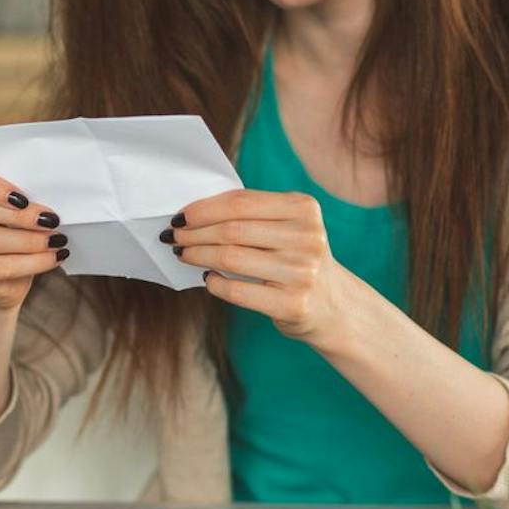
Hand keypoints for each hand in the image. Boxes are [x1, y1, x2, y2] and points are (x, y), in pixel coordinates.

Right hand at [0, 160, 67, 311]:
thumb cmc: (5, 229)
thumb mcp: (7, 207)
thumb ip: (15, 197)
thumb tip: (46, 194)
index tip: (24, 198)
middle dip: (17, 215)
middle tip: (50, 219)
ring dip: (28, 240)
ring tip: (55, 240)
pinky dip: (30, 263)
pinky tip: (51, 258)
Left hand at [167, 189, 350, 344]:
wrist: (334, 305)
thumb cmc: (297, 258)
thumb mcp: (288, 226)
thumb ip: (252, 214)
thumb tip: (194, 213)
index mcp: (304, 209)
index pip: (241, 202)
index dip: (203, 209)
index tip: (180, 216)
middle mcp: (307, 238)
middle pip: (232, 230)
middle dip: (194, 233)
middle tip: (174, 237)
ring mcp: (302, 273)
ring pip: (230, 259)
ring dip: (197, 255)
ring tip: (183, 254)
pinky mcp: (293, 304)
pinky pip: (237, 291)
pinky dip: (214, 284)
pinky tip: (208, 279)